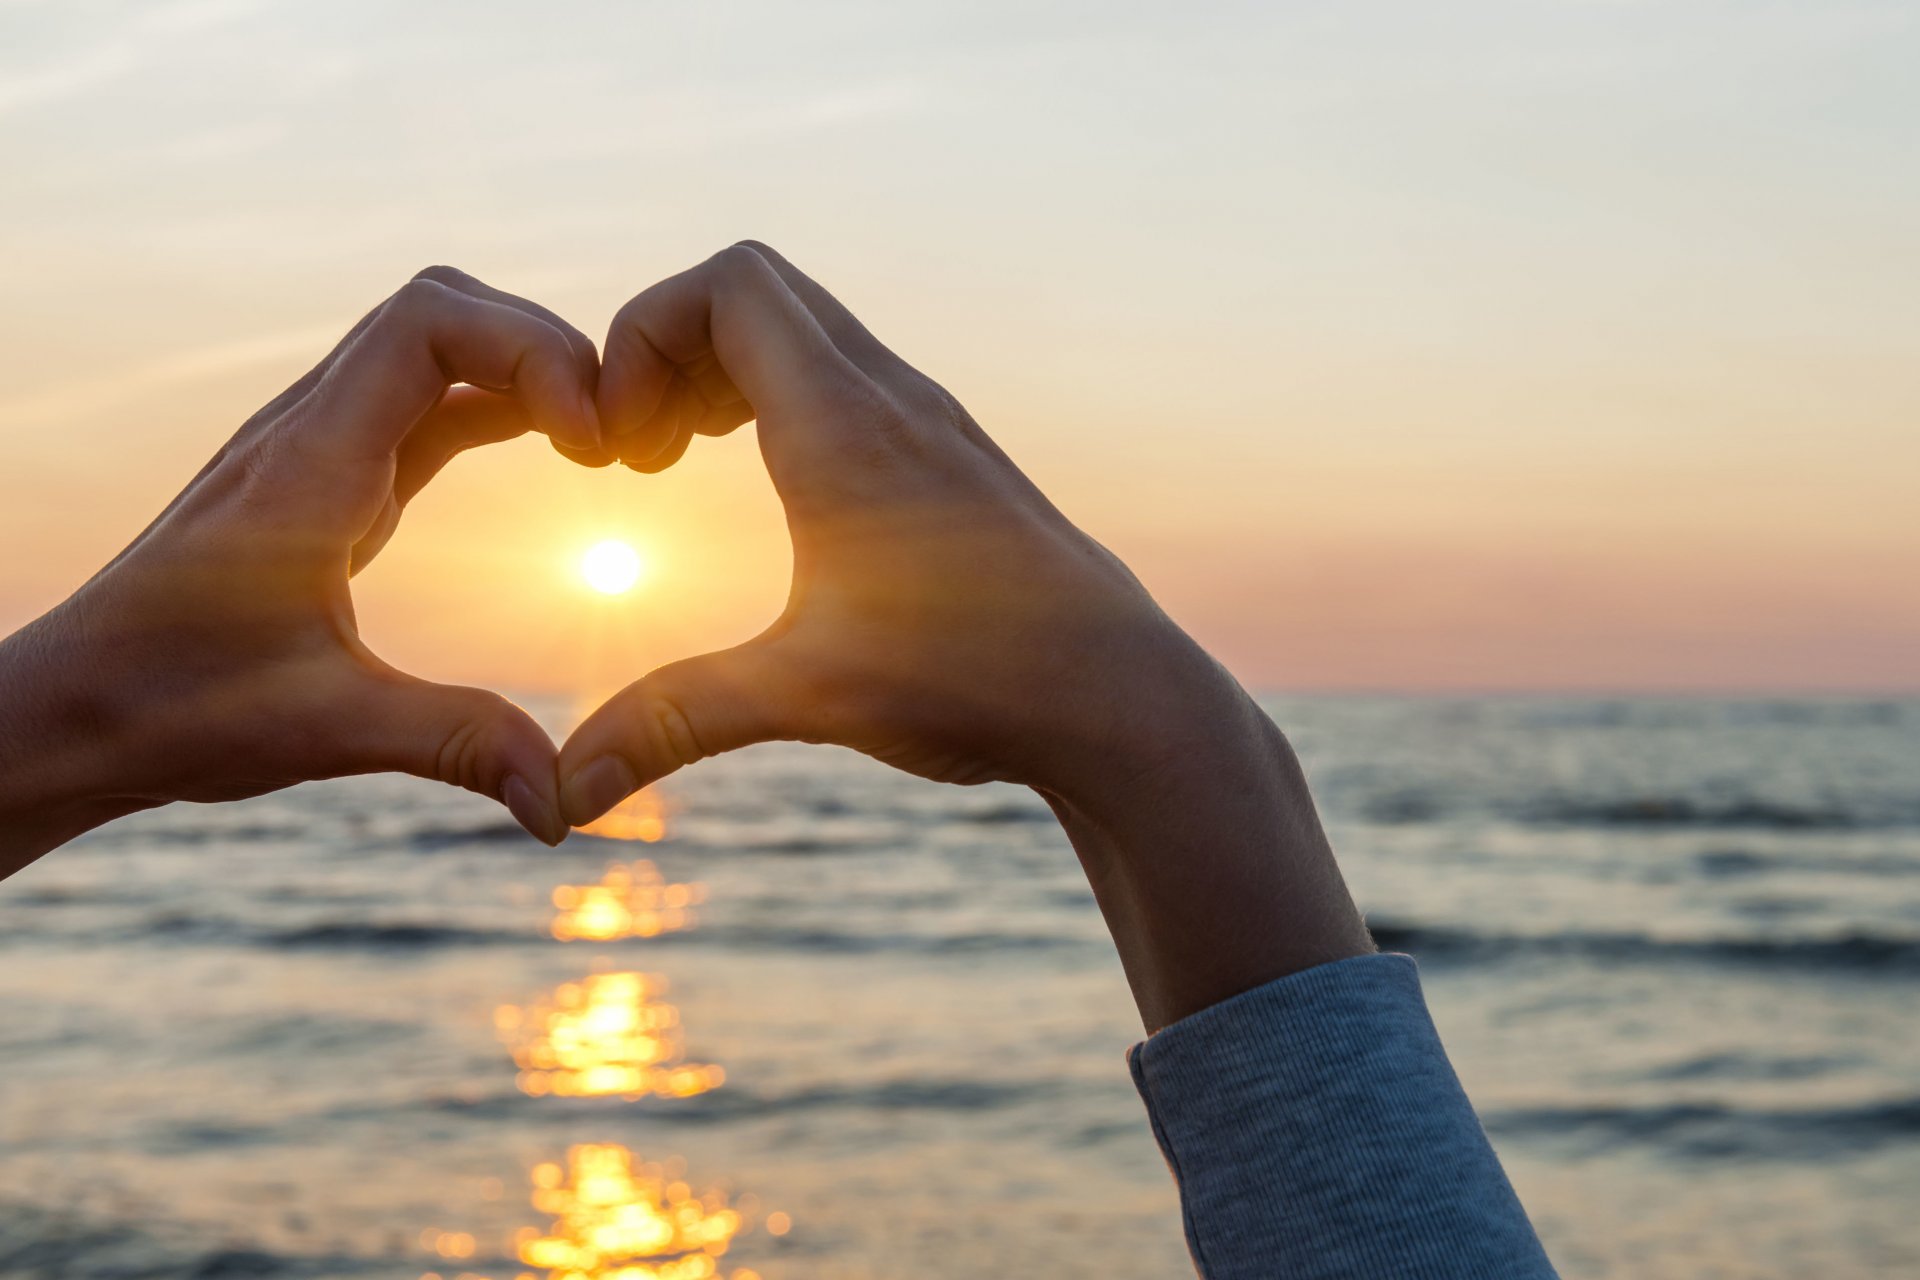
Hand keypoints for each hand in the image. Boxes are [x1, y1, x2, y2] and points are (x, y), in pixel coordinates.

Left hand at [0, 268, 599, 872]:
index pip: (428, 324)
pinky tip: (550, 449)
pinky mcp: (325, 482)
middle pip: (440, 309)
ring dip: (520, 367)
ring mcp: (314, 449)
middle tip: (613, 433)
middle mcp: (307, 433)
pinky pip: (423, 402)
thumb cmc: (170, 708)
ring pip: (430, 345)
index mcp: (308, 467)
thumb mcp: (326, 729)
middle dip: (541, 347)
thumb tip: (565, 804)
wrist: (73, 710)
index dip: (529, 349)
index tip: (593, 436)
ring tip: (599, 438)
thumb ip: (455, 746)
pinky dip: (495, 403)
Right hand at [560, 244, 1372, 1028]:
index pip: (728, 285)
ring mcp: (934, 424)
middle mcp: (894, 400)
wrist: (1123, 697)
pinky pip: (850, 378)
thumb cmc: (980, 680)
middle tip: (639, 449)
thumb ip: (674, 723)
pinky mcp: (956, 463)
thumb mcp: (807, 695)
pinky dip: (785, 399)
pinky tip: (778, 494)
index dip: (642, 333)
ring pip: (810, 331)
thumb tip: (563, 792)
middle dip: (671, 345)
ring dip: (729, 371)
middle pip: (760, 289)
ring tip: (682, 460)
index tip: (620, 447)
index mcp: (846, 426)